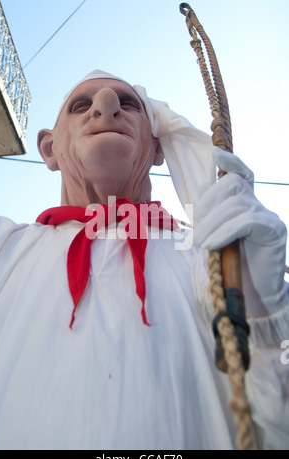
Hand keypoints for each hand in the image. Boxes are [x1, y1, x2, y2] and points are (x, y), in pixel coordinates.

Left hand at [193, 147, 287, 317]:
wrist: (252, 294)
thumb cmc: (232, 264)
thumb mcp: (215, 234)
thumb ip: (211, 211)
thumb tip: (203, 184)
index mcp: (245, 203)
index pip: (242, 174)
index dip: (231, 162)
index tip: (216, 154)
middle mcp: (259, 205)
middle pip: (232, 185)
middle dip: (207, 204)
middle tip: (195, 231)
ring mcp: (269, 216)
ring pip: (235, 204)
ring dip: (210, 224)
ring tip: (199, 243)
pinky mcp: (274, 231)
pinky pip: (246, 221)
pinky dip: (224, 231)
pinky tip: (212, 245)